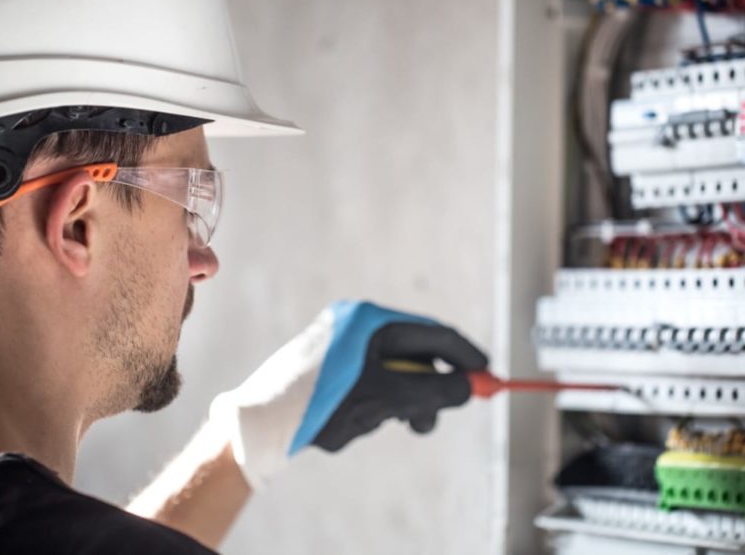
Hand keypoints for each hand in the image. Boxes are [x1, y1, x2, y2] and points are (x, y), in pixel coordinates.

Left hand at [208, 300, 487, 488]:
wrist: (257, 425)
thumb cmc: (320, 404)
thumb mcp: (387, 398)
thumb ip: (434, 390)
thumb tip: (468, 388)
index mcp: (369, 320)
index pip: (433, 333)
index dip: (465, 356)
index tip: (487, 377)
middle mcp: (355, 325)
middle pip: (414, 356)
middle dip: (425, 392)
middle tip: (427, 422)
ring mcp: (340, 345)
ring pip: (391, 376)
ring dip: (394, 405)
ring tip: (370, 424)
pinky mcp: (328, 368)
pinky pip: (368, 385)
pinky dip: (370, 407)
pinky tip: (345, 425)